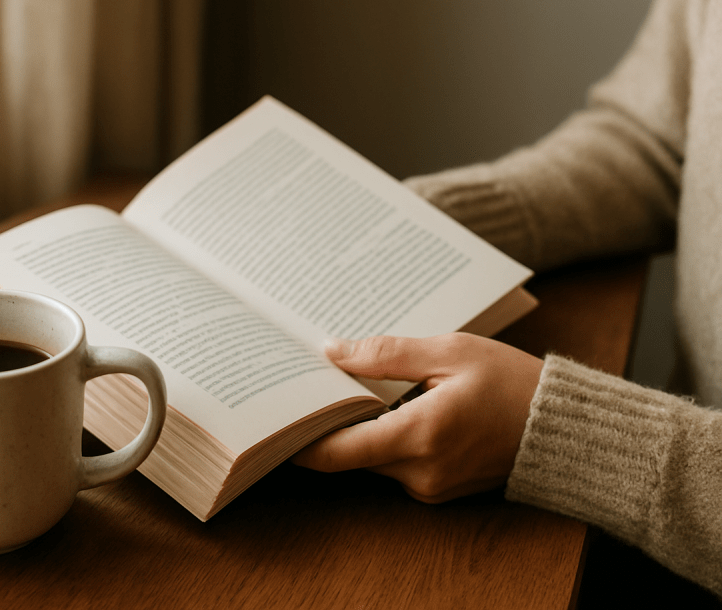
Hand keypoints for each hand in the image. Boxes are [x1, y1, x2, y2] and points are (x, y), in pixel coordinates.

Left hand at [291, 333, 542, 502]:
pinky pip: (395, 464)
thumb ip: (386, 354)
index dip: (299, 438)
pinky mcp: (438, 490)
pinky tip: (390, 404)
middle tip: (310, 381)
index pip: (336, 453)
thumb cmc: (513, 382)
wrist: (567, 429)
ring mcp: (429, 487)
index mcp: (420, 437)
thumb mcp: (450, 351)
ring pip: (371, 458)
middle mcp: (419, 473)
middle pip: (349, 454)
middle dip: (330, 421)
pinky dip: (386, 438)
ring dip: (360, 428)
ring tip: (352, 384)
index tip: (275, 415)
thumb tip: (331, 351)